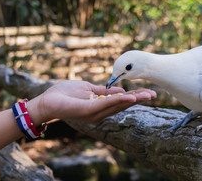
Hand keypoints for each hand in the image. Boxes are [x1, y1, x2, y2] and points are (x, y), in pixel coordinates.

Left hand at [27, 80, 155, 124]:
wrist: (47, 100)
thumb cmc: (65, 94)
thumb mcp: (88, 89)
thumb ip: (104, 91)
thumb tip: (120, 89)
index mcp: (101, 106)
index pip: (121, 101)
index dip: (135, 96)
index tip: (149, 92)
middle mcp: (100, 112)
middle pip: (123, 105)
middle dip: (139, 99)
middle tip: (154, 94)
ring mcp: (94, 113)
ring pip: (117, 105)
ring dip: (133, 99)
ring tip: (146, 95)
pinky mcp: (88, 111)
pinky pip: (105, 105)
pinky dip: (118, 100)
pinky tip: (129, 96)